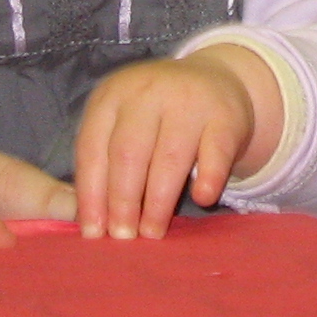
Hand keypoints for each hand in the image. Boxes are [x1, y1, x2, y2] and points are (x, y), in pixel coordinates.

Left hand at [73, 45, 281, 241]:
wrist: (213, 79)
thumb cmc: (156, 115)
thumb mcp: (123, 123)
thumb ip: (104, 162)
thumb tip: (92, 224)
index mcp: (112, 95)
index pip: (93, 148)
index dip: (91, 194)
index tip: (94, 233)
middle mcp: (148, 91)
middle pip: (128, 154)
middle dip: (123, 202)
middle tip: (123, 238)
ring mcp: (189, 100)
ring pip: (169, 157)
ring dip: (158, 201)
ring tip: (152, 233)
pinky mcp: (225, 114)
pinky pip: (216, 151)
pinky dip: (209, 177)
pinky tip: (202, 199)